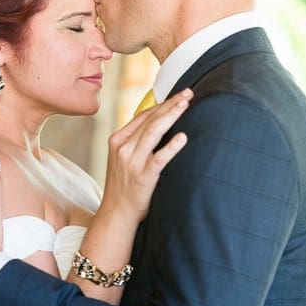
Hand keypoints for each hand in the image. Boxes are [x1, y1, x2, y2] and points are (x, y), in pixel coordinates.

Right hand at [101, 89, 192, 223]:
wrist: (117, 213)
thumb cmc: (124, 185)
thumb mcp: (123, 158)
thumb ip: (135, 141)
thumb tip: (158, 122)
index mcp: (118, 140)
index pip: (143, 115)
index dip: (162, 103)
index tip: (178, 95)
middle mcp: (123, 147)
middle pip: (150, 119)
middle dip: (170, 104)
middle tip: (188, 93)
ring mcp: (132, 161)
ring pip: (154, 131)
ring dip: (171, 115)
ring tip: (186, 104)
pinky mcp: (143, 176)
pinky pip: (159, 158)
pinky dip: (172, 146)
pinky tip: (183, 137)